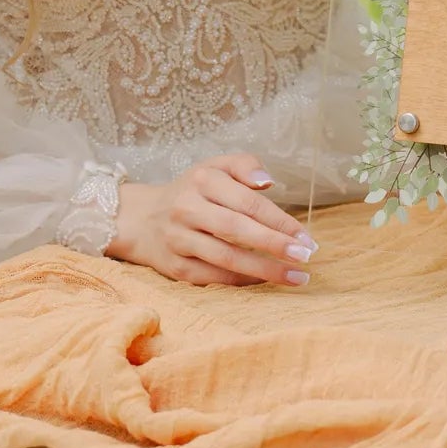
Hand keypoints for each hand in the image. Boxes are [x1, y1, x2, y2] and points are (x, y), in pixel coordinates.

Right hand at [105, 151, 318, 287]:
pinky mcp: (174, 267)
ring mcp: (179, 240)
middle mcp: (187, 209)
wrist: (140, 218)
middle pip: (237, 229)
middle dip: (274, 244)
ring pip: (226, 258)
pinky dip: (242, 281)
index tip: (306, 237)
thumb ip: (245, 165)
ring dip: (264, 270)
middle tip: (305, 257)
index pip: (248, 202)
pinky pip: (213, 277)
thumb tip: (268, 182)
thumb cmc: (192, 191)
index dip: (280, 221)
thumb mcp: (215, 167)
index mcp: (203, 180)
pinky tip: (265, 281)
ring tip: (295, 276)